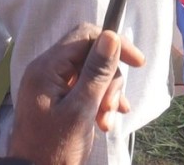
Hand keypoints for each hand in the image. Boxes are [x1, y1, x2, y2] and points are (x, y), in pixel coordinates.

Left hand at [9, 27, 146, 164]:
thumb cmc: (55, 148)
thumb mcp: (81, 110)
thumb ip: (96, 72)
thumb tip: (111, 36)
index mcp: (46, 67)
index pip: (85, 36)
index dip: (114, 44)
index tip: (138, 63)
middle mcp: (46, 70)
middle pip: (89, 55)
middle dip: (109, 80)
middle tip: (113, 108)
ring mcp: (50, 85)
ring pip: (90, 74)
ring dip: (105, 95)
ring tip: (107, 121)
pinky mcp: (55, 99)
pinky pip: (83, 89)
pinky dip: (98, 102)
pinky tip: (105, 121)